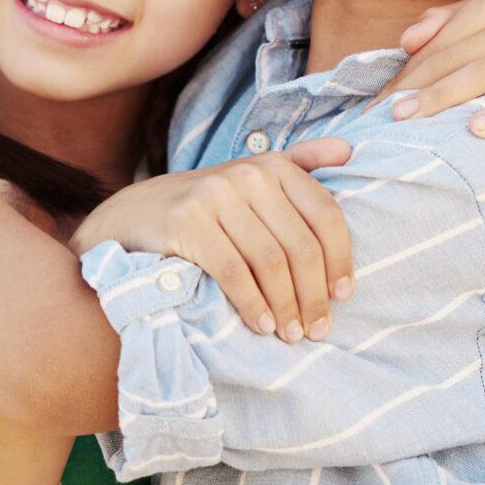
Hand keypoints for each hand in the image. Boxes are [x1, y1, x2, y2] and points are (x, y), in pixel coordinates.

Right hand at [72, 140, 352, 343]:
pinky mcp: (189, 221)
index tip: (344, 295)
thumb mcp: (252, 179)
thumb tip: (349, 150)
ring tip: (291, 334)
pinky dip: (252, 304)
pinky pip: (233, 271)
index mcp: (275, 165)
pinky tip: (261, 325)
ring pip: (269, 261)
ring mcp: (217, 194)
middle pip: (300, 244)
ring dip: (285, 306)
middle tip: (317, 329)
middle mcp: (249, 174)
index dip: (340, 259)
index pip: (326, 215)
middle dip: (314, 294)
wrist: (134, 214)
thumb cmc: (207, 206)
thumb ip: (300, 163)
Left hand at [378, 0, 484, 136]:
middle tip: (385, 118)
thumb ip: (449, 24)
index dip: (406, 74)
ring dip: (447, 97)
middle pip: (459, 58)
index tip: (377, 105)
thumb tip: (406, 40)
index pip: (441, 42)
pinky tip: (477, 129)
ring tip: (414, 120)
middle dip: (418, 89)